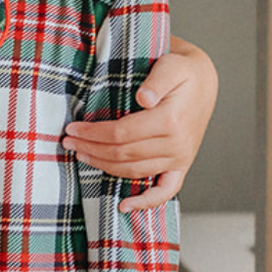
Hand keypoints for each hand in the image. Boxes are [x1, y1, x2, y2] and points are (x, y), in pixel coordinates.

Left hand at [63, 36, 217, 212]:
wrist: (203, 83)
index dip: (93, 134)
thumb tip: (143, 98)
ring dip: (104, 167)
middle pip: (123, 154)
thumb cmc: (181, 73)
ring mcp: (180, 158)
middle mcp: (176, 144)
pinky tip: (124, 205)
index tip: (72, 129)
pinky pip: (165, 192)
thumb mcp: (171, 65)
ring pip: (134, 171)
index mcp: (170, 120)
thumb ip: (157, 80)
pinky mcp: (181, 166)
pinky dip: (145, 202)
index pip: (122, 134)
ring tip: (82, 156)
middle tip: (68, 142)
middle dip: (91, 149)